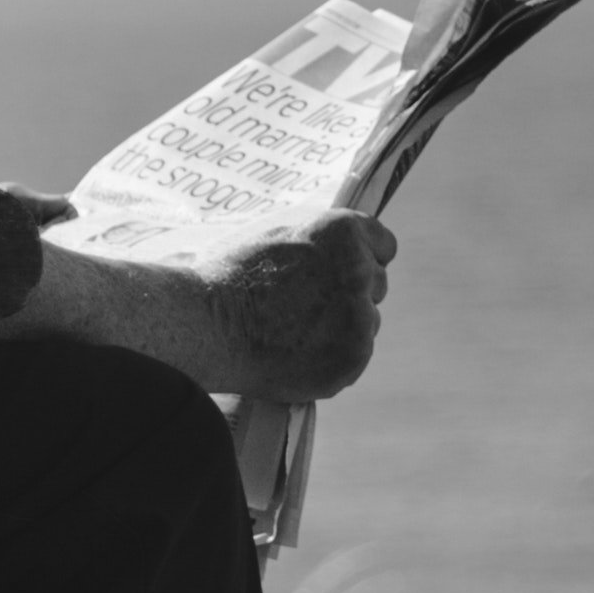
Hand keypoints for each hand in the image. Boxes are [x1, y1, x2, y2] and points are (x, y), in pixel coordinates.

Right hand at [205, 212, 394, 402]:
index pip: (384, 245)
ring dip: (344, 328)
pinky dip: (333, 359)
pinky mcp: (354, 355)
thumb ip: (320, 240)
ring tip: (297, 332)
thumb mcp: (278, 234)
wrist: (209, 325)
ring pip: (368, 323)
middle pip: (377, 285)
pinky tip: (299, 354)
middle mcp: (360, 270)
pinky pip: (355, 357)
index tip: (342, 272)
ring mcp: (360, 316)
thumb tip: (342, 246)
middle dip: (352, 294)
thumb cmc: (231, 278)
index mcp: (344, 233)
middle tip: (309, 305)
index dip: (362, 258)